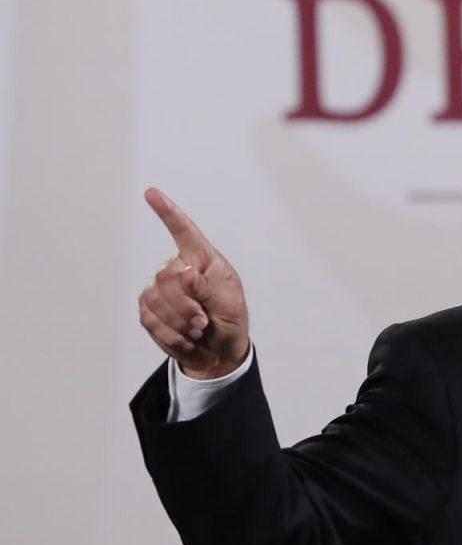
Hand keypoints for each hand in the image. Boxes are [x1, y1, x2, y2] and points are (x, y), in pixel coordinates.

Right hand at [138, 187, 249, 379]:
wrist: (217, 351)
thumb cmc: (229, 320)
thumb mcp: (230, 303)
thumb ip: (208, 288)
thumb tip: (186, 273)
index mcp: (203, 260)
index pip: (184, 231)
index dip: (167, 212)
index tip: (151, 193)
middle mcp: (178, 269)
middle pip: (167, 277)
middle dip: (186, 305)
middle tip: (203, 321)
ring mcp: (159, 289)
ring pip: (155, 299)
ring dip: (180, 322)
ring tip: (198, 329)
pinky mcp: (148, 309)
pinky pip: (149, 319)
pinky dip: (171, 334)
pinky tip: (186, 338)